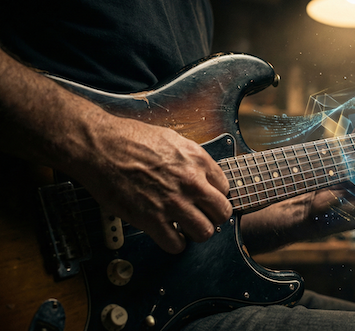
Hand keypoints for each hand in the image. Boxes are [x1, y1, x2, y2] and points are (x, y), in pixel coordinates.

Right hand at [72, 116, 231, 253]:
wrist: (100, 147)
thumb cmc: (130, 139)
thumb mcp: (173, 140)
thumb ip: (192, 159)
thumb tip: (203, 174)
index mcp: (198, 160)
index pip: (225, 188)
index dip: (214, 196)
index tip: (206, 200)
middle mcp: (191, 182)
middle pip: (222, 213)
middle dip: (213, 217)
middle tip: (201, 216)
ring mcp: (172, 202)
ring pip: (204, 232)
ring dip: (196, 233)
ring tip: (186, 228)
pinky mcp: (151, 219)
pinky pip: (176, 244)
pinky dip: (174, 243)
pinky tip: (168, 235)